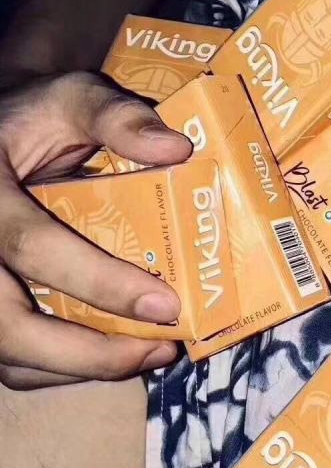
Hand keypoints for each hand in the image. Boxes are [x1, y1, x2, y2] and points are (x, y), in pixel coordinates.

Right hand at [0, 72, 191, 389]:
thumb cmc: (35, 118)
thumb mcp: (72, 100)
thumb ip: (117, 117)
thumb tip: (177, 150)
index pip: (33, 247)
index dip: (99, 282)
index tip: (165, 305)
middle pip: (7, 326)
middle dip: (88, 352)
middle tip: (161, 350)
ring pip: (8, 352)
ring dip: (80, 367)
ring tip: (149, 356)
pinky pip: (10, 354)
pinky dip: (61, 365)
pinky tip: (112, 355)